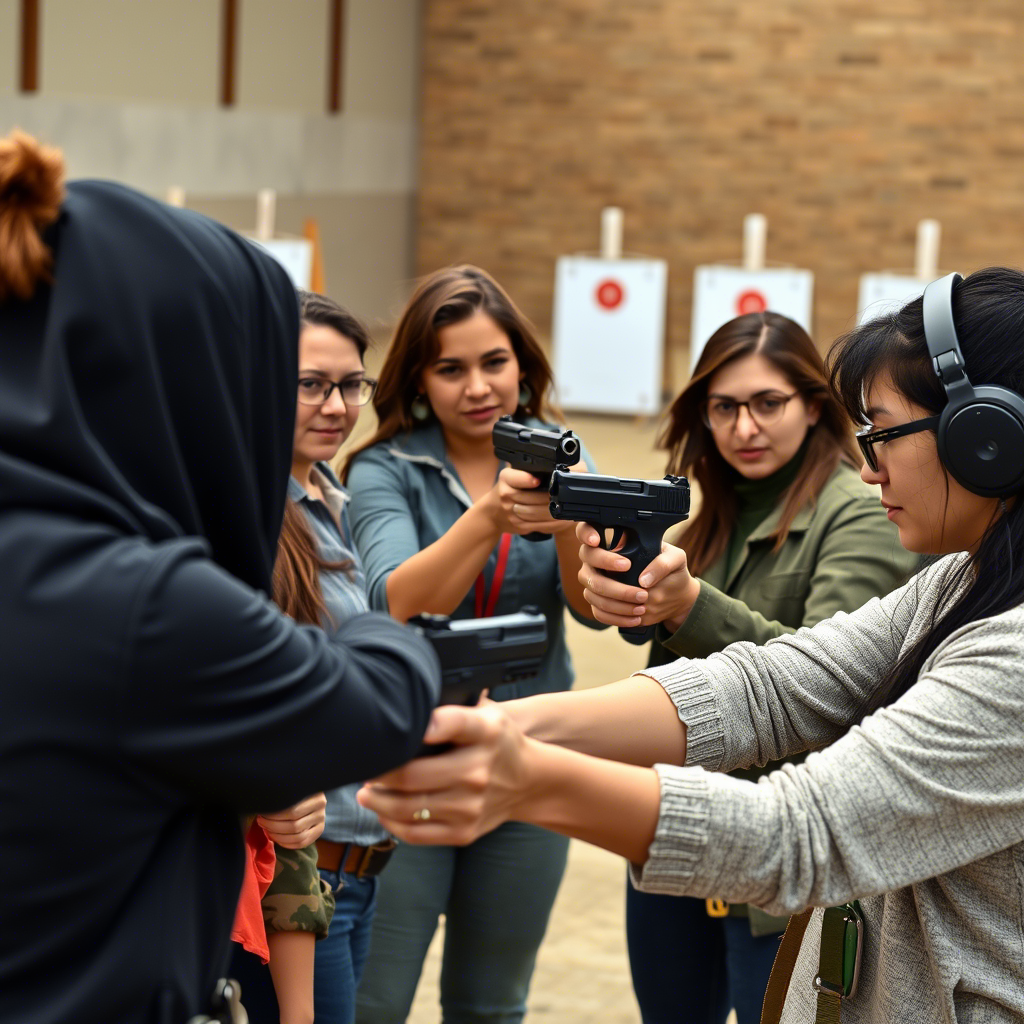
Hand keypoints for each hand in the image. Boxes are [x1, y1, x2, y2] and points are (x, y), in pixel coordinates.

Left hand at [257, 792, 326, 848]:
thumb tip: (264, 802)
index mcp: (315, 796)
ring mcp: (321, 822)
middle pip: (294, 825)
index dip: (274, 815)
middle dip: (273, 826)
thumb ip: (283, 794)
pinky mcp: (318, 832)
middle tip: (260, 821)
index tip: (262, 812)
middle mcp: (321, 810)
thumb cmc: (296, 789)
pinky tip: (275, 837)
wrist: (311, 794)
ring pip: (297, 837)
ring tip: (265, 829)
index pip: (292, 811)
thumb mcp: (292, 787)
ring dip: (277, 836)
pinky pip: (300, 844)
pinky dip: (285, 843)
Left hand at [356, 703, 530, 845]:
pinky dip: (391, 822)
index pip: (454, 723)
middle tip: (364, 767)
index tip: (400, 727)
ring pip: (407, 808)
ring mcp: (471, 806)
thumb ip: (455, 711)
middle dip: (377, 773)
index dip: (424, 725)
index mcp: (485, 732)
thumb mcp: (487, 714)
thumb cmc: (497, 742)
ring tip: (366, 791)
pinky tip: (383, 810)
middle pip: (411, 775)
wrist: (528, 781)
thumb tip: (411, 706)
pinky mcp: (464, 831)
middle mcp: (478, 771)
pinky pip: (416, 833)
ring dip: (377, 800)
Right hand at [492, 467, 572, 535]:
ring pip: (540, 513)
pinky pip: (541, 526)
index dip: (528, 480)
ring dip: (556, 511)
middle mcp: (507, 495)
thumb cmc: (509, 488)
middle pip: (535, 498)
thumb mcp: (513, 473)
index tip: (538, 480)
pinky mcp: (520, 526)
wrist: (493, 512)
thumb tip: (561, 463)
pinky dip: (555, 523)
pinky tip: (564, 519)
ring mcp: (512, 513)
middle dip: (553, 496)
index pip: (516, 478)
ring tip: (569, 506)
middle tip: (569, 493)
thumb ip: (529, 469)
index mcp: (507, 478)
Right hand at [575, 522, 700, 631]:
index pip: (585, 531)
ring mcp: (594, 583)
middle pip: (587, 570)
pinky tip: (636, 617)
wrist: (673, 594)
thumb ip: (663, 562)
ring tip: (642, 606)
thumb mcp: (675, 560)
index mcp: (611, 543)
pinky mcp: (599, 603)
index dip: (585, 534)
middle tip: (641, 589)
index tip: (597, 541)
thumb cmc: (670, 571)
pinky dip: (617, 617)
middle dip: (612, 584)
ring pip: (593, 594)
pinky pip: (599, 612)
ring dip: (617, 603)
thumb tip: (644, 579)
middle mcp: (596, 562)